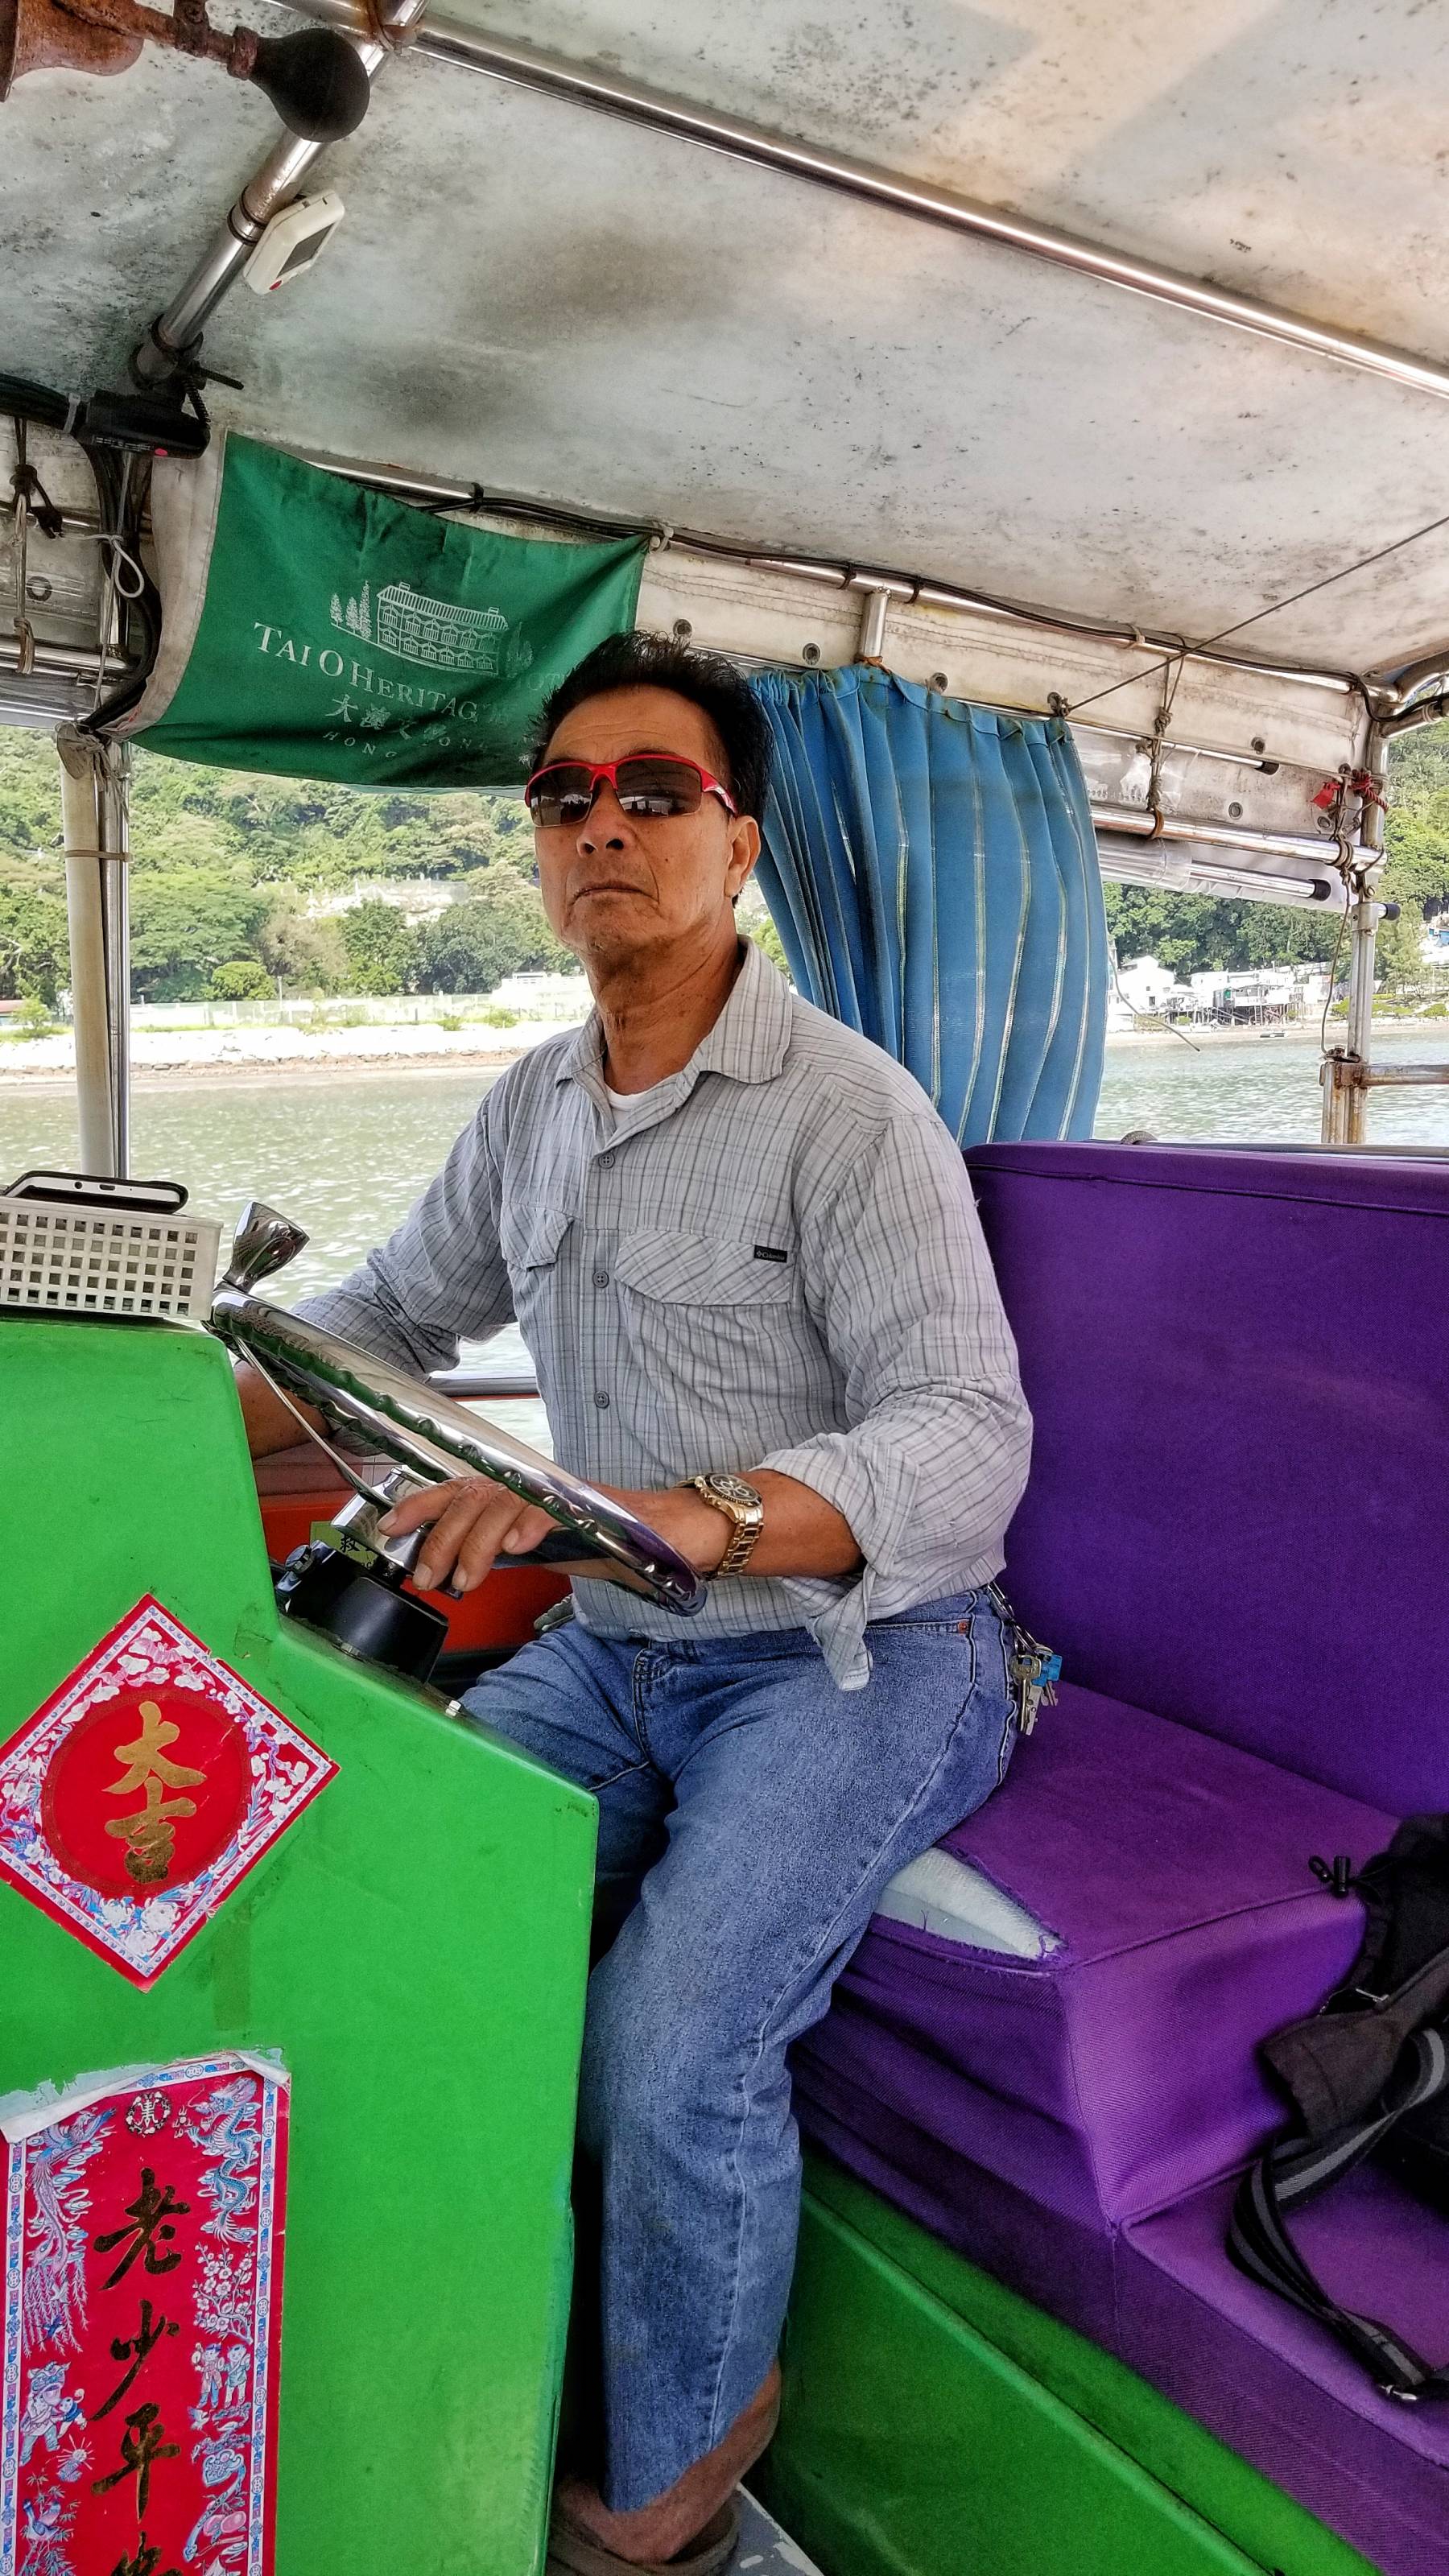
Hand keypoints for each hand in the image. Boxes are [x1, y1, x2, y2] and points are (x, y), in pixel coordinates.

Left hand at [378, 1475, 731, 1595]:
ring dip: (477, 1542)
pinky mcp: (593, 1502)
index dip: (423, 1503)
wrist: (678, 1533)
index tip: (389, 1526)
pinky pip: (553, 1508)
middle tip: (426, 1577)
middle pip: (474, 1497)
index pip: (463, 1489)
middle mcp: (538, 1485)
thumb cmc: (614, 1541)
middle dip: (441, 1538)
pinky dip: (530, 1525)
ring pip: (504, 1503)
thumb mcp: (547, 1549)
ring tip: (465, 1579)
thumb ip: (506, 1549)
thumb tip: (460, 1565)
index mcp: (522, 1495)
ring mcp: (564, 1491)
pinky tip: (516, 1547)